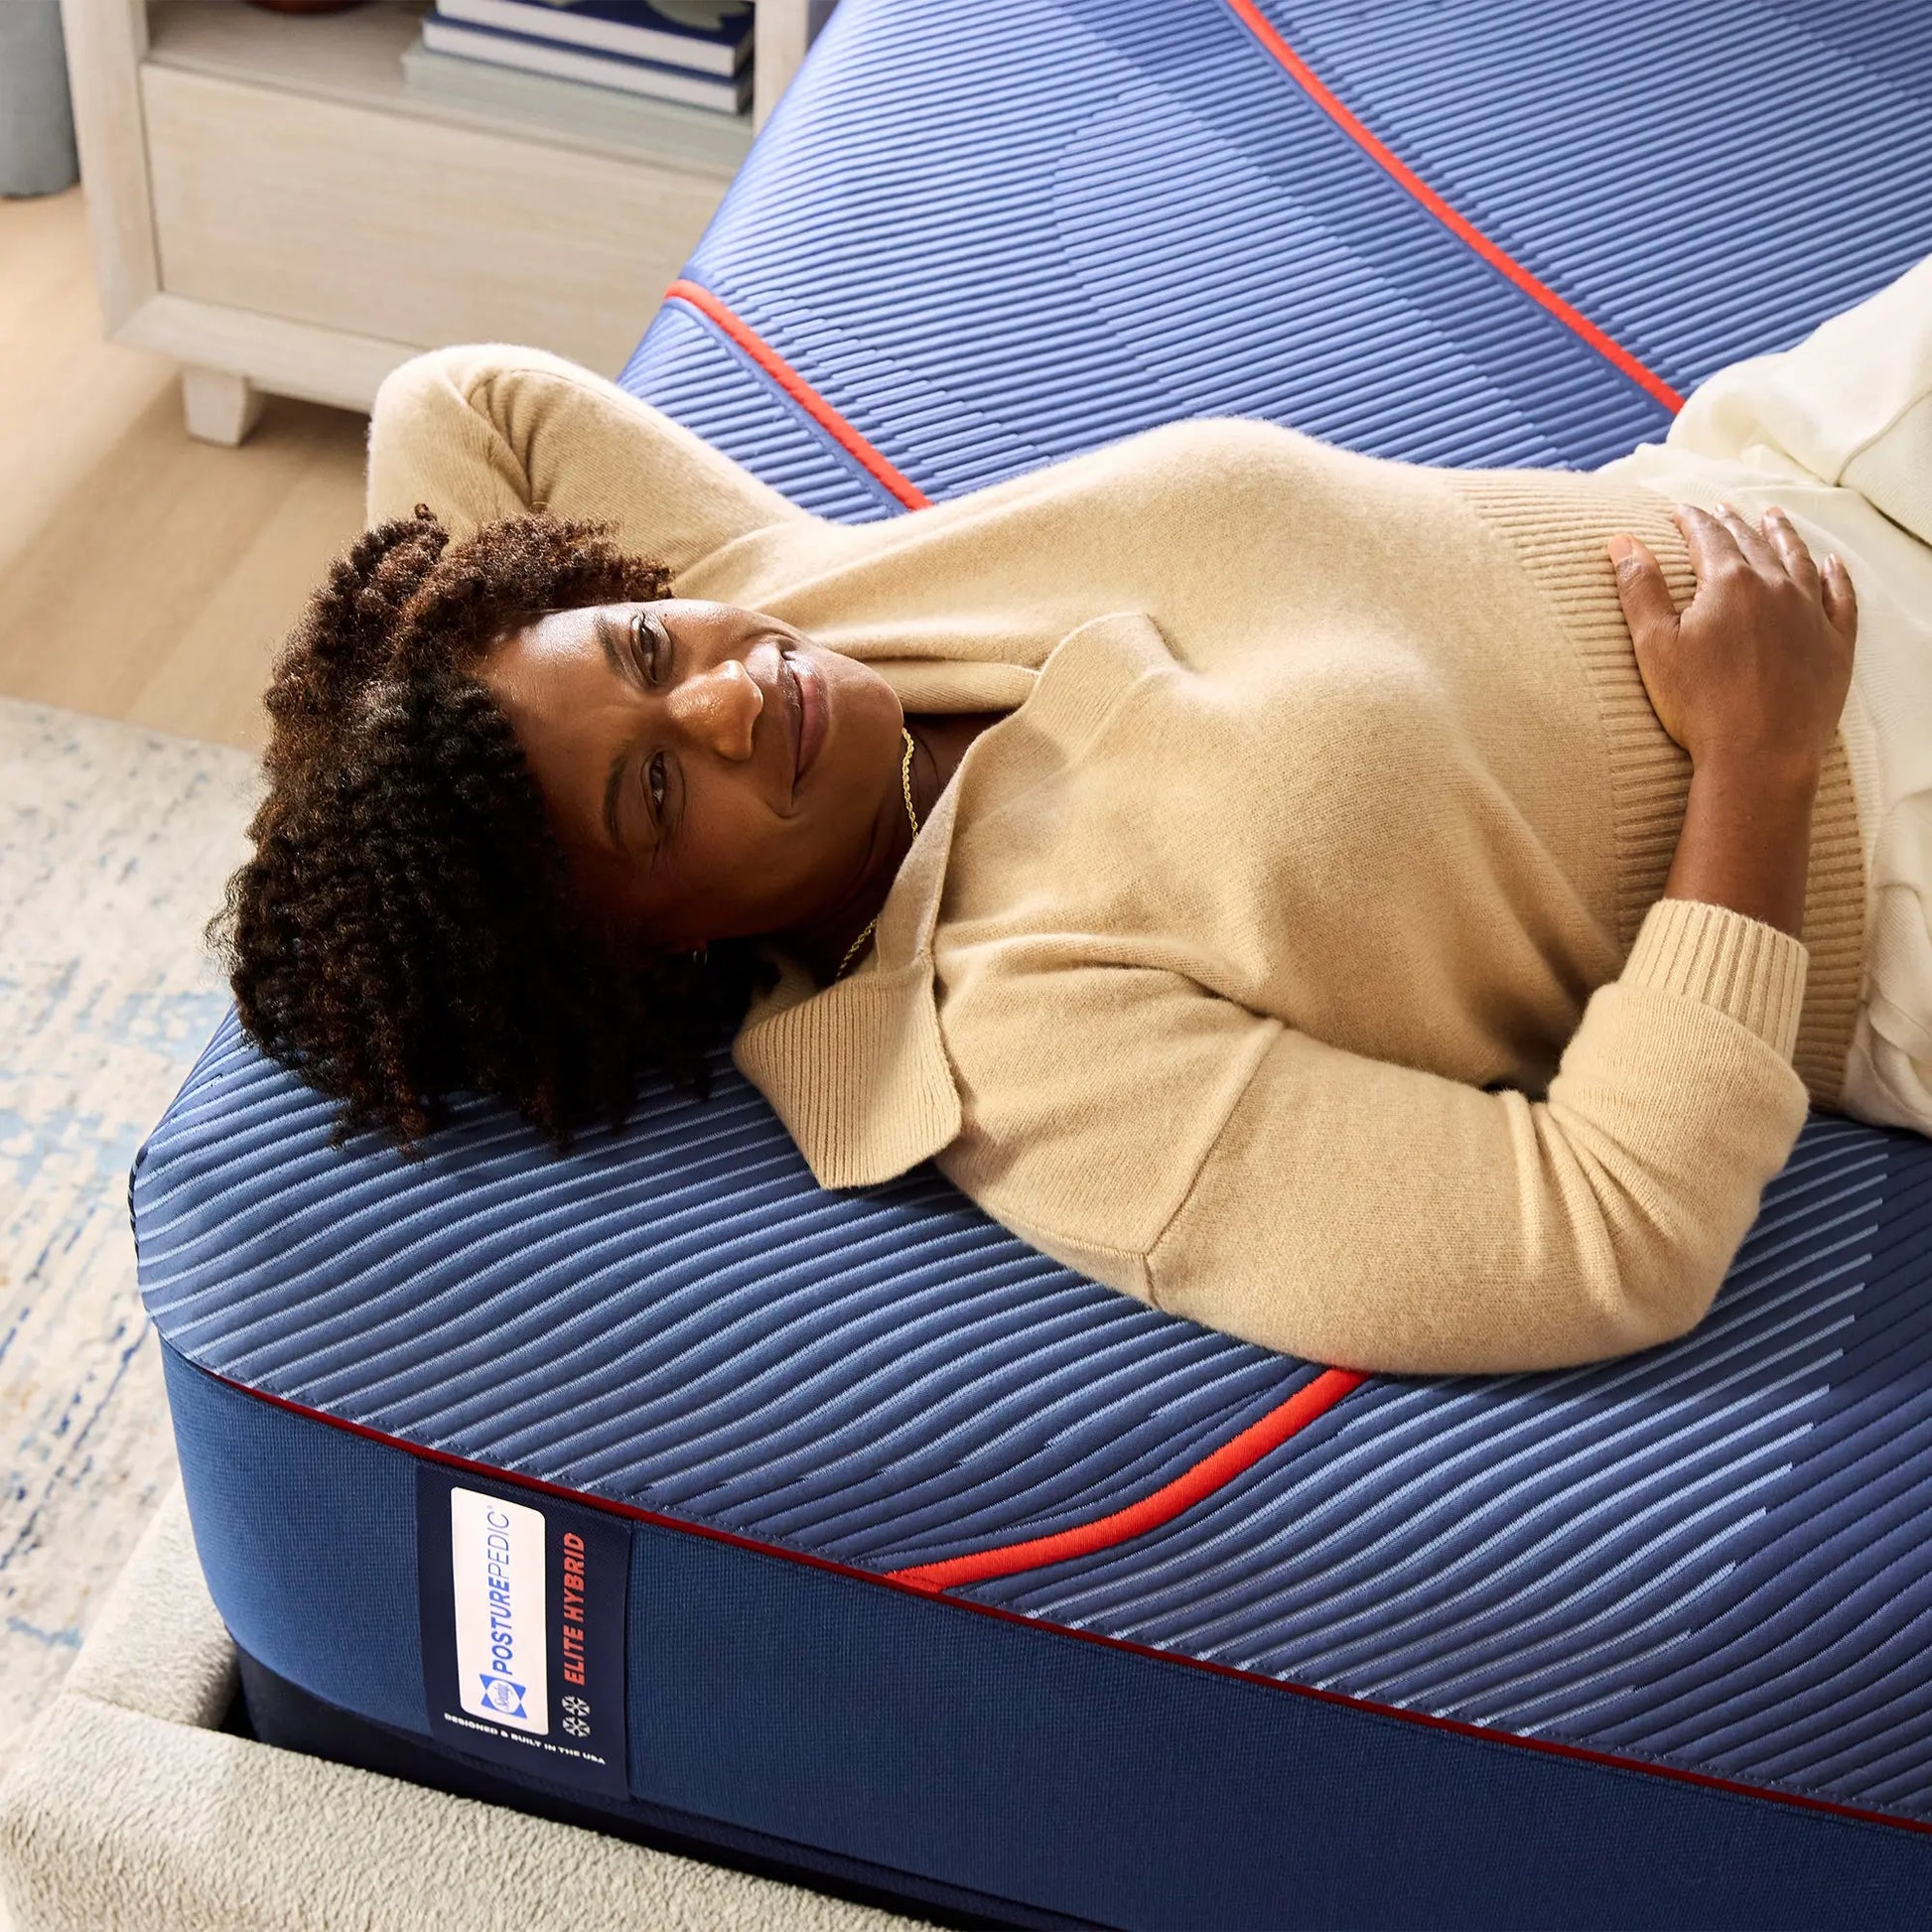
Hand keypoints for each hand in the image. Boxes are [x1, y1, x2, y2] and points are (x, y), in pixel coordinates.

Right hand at [1607, 502, 1856, 783]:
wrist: (1760, 755)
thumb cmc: (1700, 705)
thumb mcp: (1654, 646)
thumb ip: (1639, 589)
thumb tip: (1622, 541)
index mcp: (1730, 583)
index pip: (1708, 537)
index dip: (1690, 520)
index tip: (1679, 511)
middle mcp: (1776, 587)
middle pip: (1753, 542)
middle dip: (1733, 522)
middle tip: (1721, 509)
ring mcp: (1811, 614)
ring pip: (1799, 559)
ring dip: (1783, 534)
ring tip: (1772, 517)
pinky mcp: (1835, 644)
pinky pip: (1839, 597)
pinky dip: (1835, 576)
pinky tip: (1831, 565)